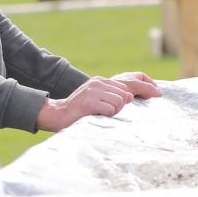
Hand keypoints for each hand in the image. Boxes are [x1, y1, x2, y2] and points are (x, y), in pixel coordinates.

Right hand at [36, 73, 158, 131]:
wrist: (57, 114)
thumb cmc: (80, 110)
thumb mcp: (97, 98)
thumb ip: (113, 95)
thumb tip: (131, 96)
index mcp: (101, 81)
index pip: (127, 86)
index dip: (133, 96)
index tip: (140, 99)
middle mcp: (98, 83)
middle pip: (126, 95)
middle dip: (120, 107)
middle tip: (106, 112)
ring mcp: (93, 91)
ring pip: (120, 102)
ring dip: (114, 112)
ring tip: (100, 114)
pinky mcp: (90, 102)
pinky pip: (111, 110)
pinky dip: (107, 115)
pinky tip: (96, 116)